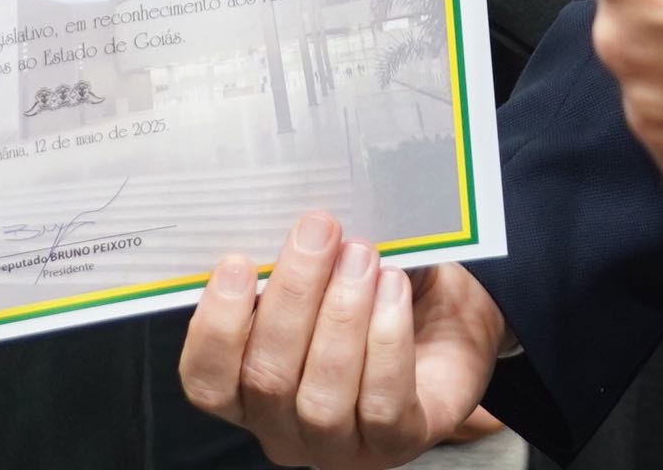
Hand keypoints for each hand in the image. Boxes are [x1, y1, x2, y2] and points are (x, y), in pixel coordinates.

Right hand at [177, 211, 503, 468]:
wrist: (455, 328)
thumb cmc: (382, 292)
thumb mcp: (334, 268)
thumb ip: (307, 255)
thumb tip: (297, 218)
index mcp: (249, 388)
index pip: (207, 380)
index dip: (215, 327)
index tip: (237, 262)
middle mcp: (284, 428)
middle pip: (266, 379)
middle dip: (292, 295)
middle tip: (320, 230)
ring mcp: (338, 445)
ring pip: (321, 398)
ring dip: (341, 316)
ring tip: (363, 256)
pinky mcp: (395, 444)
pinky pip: (382, 404)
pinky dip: (386, 340)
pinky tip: (394, 288)